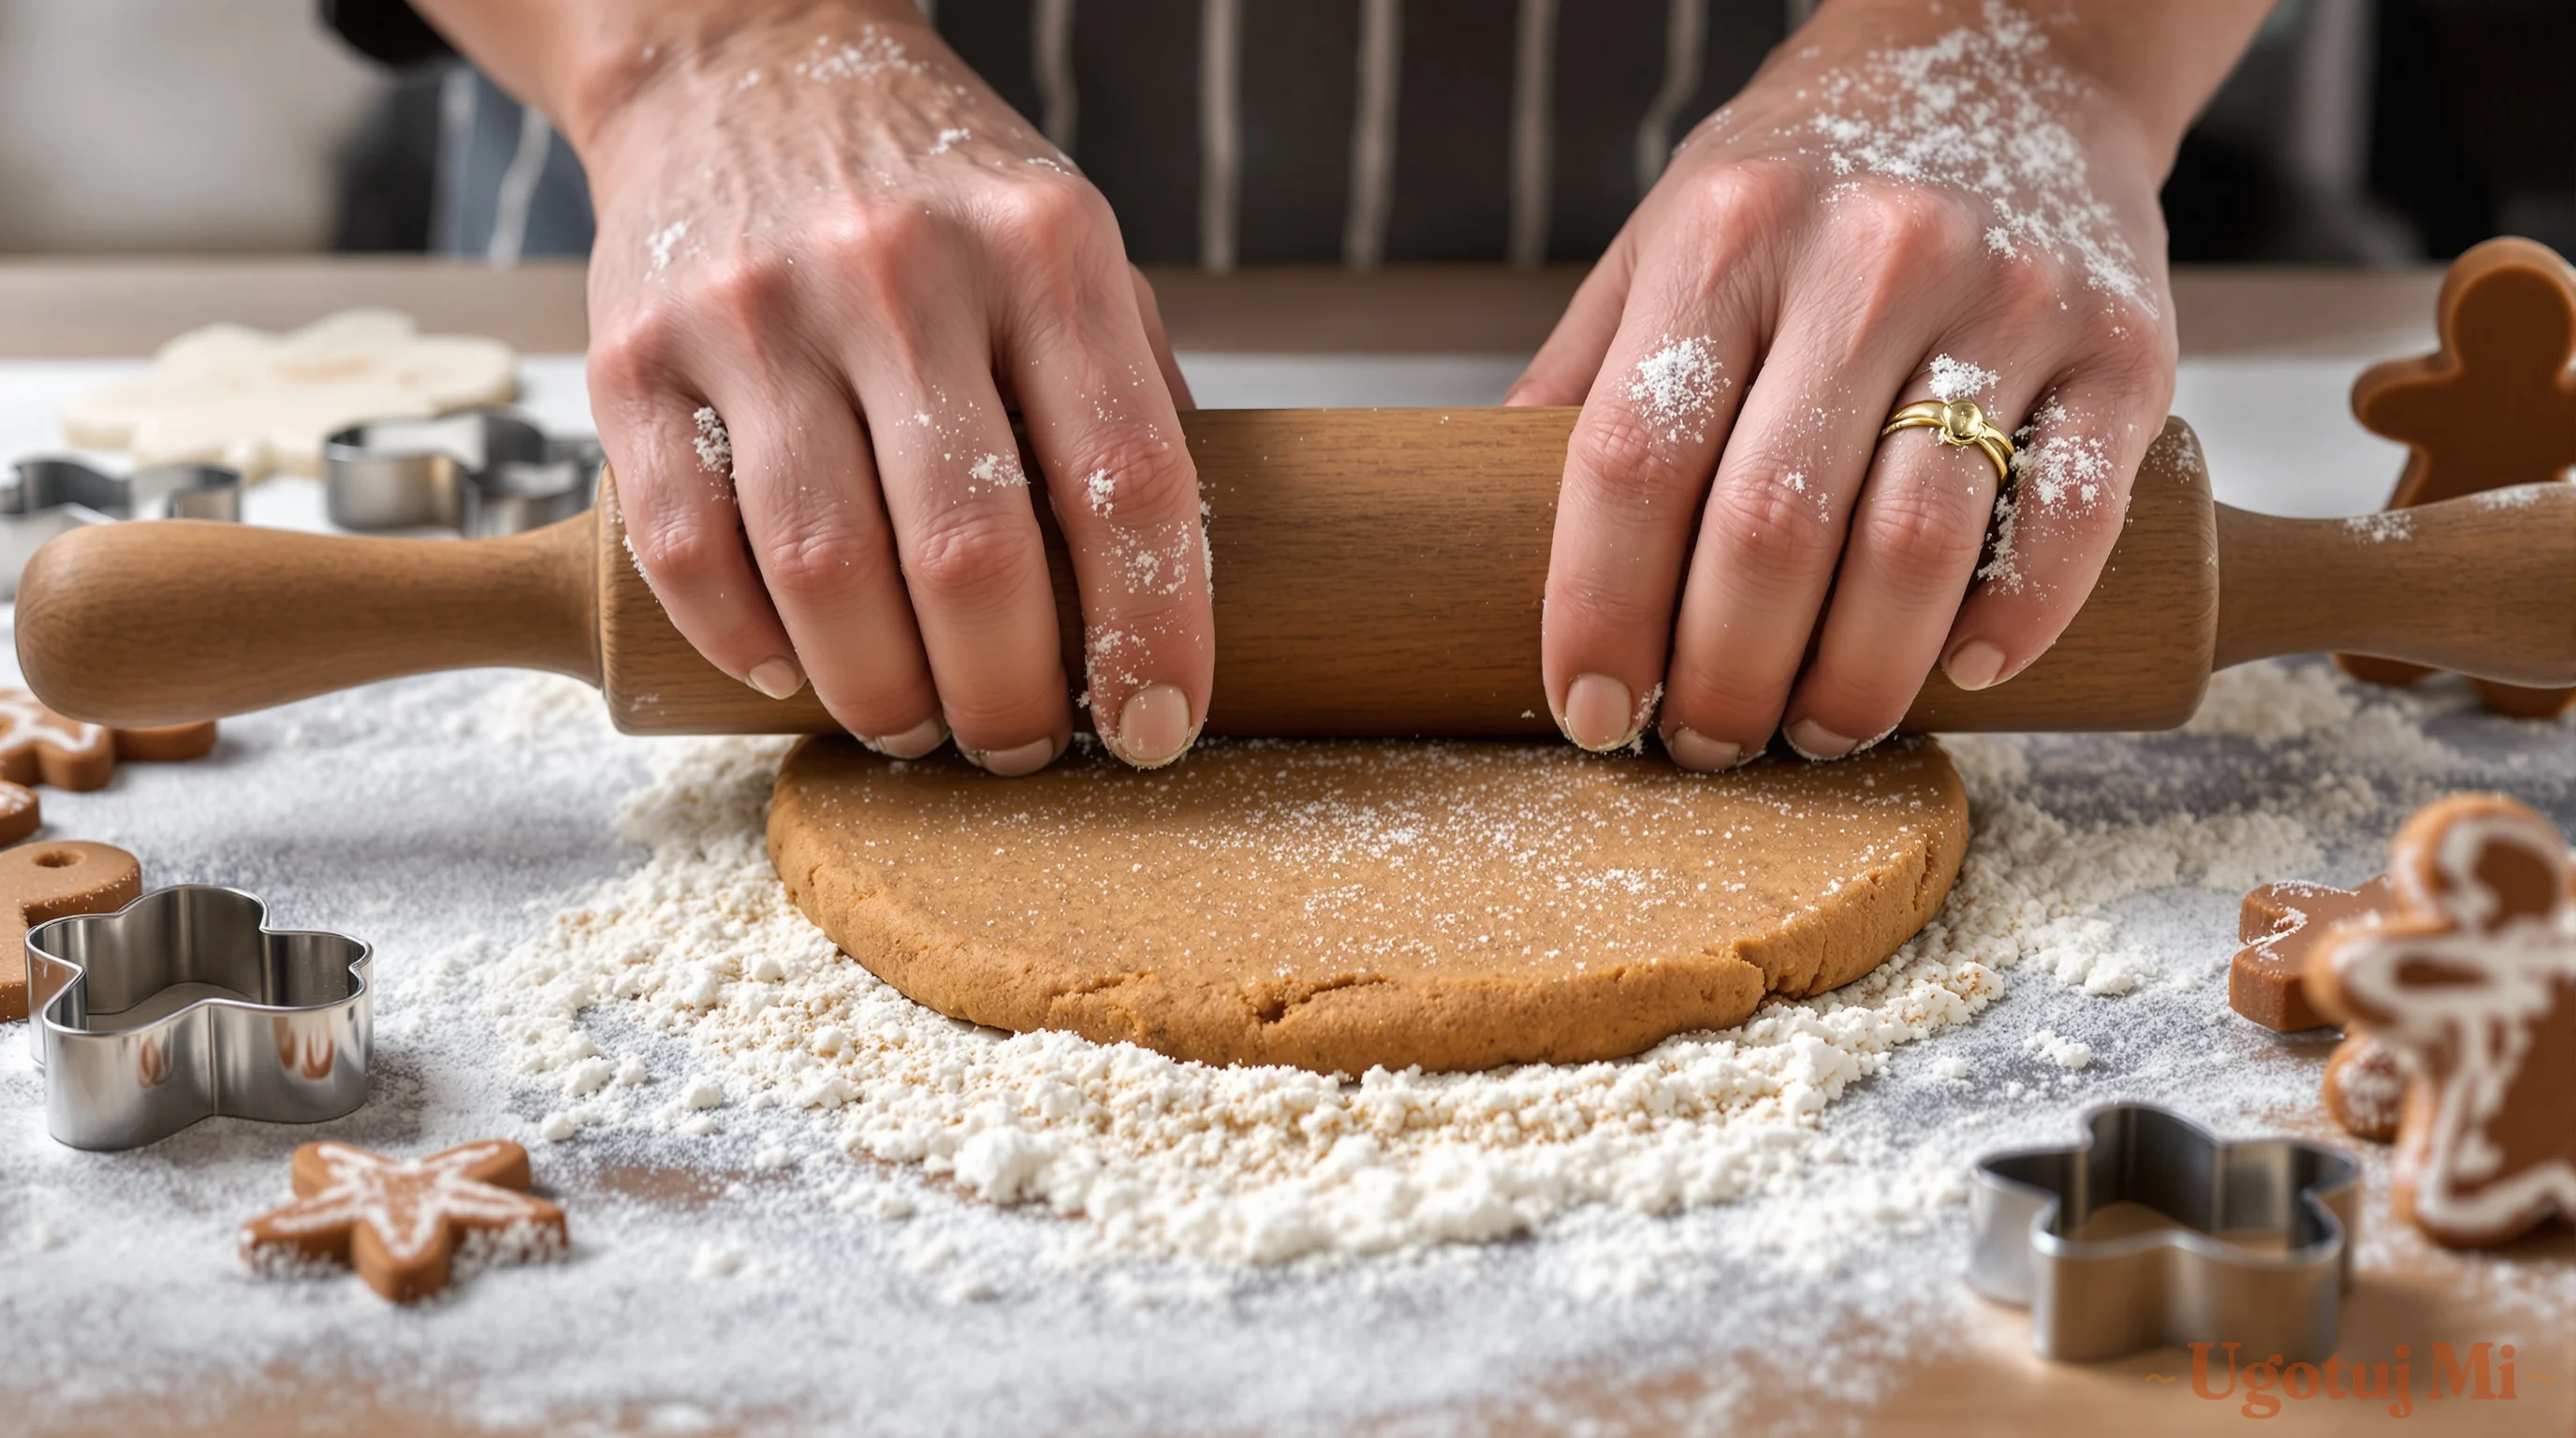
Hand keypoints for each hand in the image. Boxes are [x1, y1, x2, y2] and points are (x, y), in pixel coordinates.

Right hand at [571, 5, 1207, 772]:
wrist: (743, 65)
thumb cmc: (934, 193)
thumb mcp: (1070, 248)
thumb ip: (1122, 399)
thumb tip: (1171, 599)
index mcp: (1044, 249)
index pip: (1126, 480)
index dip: (1151, 631)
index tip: (1153, 727)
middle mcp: (901, 269)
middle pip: (972, 556)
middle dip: (1008, 697)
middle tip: (1018, 745)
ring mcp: (754, 308)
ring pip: (826, 571)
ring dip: (880, 694)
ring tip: (913, 727)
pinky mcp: (632, 351)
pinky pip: (686, 546)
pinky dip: (745, 641)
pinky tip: (790, 667)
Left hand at [1507, 1, 2239, 767]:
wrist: (2017, 52)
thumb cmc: (1813, 176)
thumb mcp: (1667, 234)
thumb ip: (1588, 376)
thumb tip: (1481, 534)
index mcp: (1725, 235)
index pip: (1633, 460)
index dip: (1601, 610)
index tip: (1591, 708)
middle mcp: (1868, 257)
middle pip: (1769, 528)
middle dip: (1724, 678)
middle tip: (1705, 744)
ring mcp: (2007, 298)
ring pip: (1916, 545)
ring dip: (1854, 681)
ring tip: (1816, 731)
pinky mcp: (2126, 344)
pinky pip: (2070, 520)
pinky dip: (2013, 621)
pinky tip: (1961, 673)